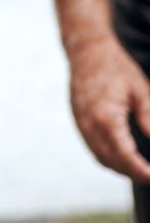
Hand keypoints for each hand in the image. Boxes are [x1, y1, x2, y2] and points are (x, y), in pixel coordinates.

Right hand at [69, 36, 149, 181]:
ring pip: (101, 158)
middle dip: (133, 173)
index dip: (141, 170)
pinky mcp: (79, 121)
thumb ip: (149, 118)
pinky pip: (93, 149)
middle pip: (113, 162)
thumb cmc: (115, 66)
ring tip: (140, 170)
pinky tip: (123, 158)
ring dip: (121, 169)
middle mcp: (90, 125)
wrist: (86, 49)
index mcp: (106, 117)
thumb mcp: (140, 90)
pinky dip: (109, 159)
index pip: (125, 155)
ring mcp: (81, 124)